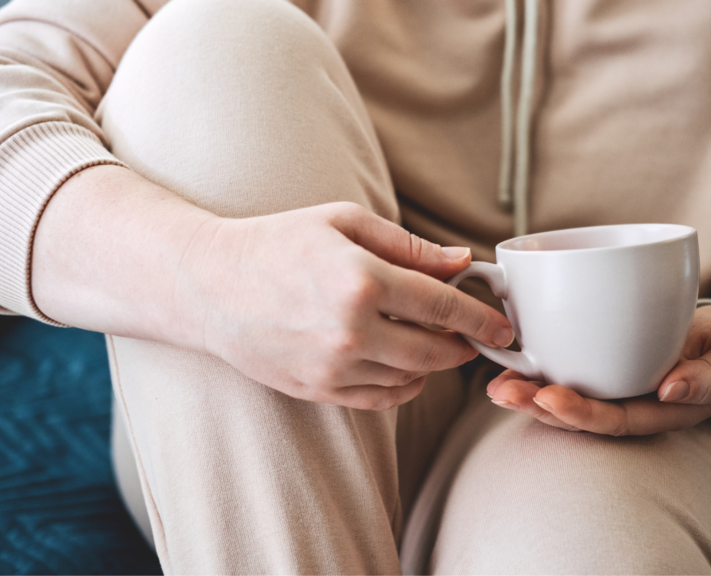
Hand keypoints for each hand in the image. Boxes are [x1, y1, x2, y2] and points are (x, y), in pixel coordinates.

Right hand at [34, 167, 513, 411]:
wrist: (208, 286)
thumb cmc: (277, 242)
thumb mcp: (344, 223)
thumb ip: (409, 246)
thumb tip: (462, 262)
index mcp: (362, 280)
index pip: (444, 306)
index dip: (482, 317)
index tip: (502, 325)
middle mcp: (351, 331)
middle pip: (435, 352)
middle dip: (464, 346)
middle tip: (474, 335)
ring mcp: (333, 367)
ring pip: (412, 380)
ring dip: (434, 365)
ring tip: (432, 341)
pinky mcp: (318, 390)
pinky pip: (382, 399)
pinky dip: (403, 385)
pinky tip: (400, 361)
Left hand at [486, 305, 710, 434]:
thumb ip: (709, 379)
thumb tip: (671, 391)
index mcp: (659, 412)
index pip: (613, 420)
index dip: (579, 413)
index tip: (547, 397)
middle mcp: (630, 404)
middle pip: (578, 413)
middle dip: (537, 405)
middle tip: (502, 391)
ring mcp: (615, 386)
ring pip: (566, 396)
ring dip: (528, 391)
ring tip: (495, 385)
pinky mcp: (604, 362)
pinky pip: (568, 370)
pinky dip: (538, 366)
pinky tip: (509, 359)